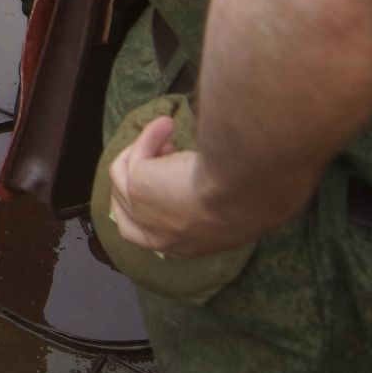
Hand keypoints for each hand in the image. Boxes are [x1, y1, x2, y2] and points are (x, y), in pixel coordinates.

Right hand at [107, 116, 250, 257]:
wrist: (241, 191)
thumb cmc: (249, 198)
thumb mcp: (230, 207)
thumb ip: (211, 203)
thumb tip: (206, 181)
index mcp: (186, 248)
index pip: (150, 236)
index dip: (149, 207)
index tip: (164, 178)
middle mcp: (159, 239)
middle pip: (126, 211)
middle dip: (136, 179)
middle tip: (164, 153)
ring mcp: (142, 215)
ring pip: (122, 180)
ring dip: (144, 149)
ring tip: (167, 128)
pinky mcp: (134, 188)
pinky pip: (129, 159)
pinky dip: (145, 138)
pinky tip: (166, 124)